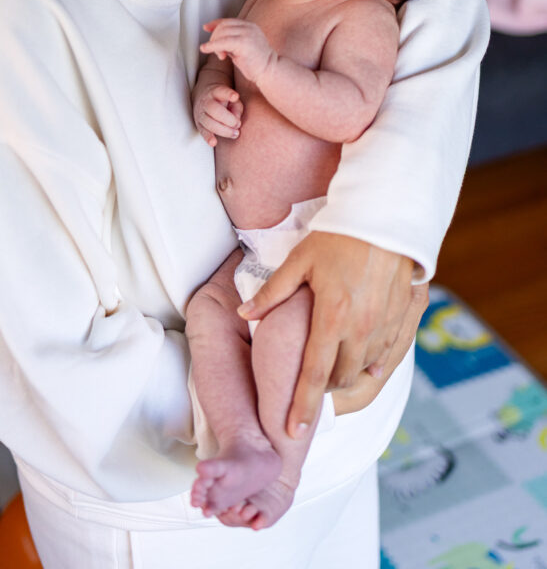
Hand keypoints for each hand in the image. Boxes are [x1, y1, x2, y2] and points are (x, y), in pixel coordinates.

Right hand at [193, 83, 242, 146]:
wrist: (205, 98)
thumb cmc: (225, 101)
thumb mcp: (233, 100)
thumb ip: (237, 108)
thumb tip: (237, 122)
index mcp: (216, 92)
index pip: (221, 91)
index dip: (228, 94)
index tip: (235, 96)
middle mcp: (206, 102)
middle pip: (214, 110)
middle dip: (228, 119)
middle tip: (238, 124)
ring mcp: (200, 113)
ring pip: (209, 122)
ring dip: (223, 130)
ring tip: (235, 133)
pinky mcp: (199, 124)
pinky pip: (202, 131)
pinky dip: (208, 137)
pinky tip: (213, 142)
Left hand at [201, 19, 274, 83]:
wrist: (270, 71)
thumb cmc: (256, 63)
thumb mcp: (242, 47)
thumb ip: (230, 40)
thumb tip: (215, 36)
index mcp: (250, 26)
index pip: (228, 21)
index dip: (215, 24)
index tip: (206, 28)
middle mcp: (249, 27)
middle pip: (223, 26)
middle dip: (215, 38)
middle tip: (219, 53)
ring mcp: (247, 34)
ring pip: (221, 33)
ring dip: (215, 45)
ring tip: (221, 56)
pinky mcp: (244, 43)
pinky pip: (222, 42)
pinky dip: (211, 46)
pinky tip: (205, 49)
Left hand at [237, 232, 414, 436]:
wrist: (386, 218)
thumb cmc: (339, 236)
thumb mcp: (300, 260)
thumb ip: (273, 291)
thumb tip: (245, 311)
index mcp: (332, 316)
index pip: (314, 374)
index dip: (302, 405)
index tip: (293, 430)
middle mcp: (361, 328)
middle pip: (340, 378)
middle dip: (324, 388)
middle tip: (308, 385)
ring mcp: (385, 325)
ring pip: (364, 369)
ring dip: (347, 375)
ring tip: (332, 369)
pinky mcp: (402, 317)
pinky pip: (388, 355)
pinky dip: (373, 363)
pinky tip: (364, 362)